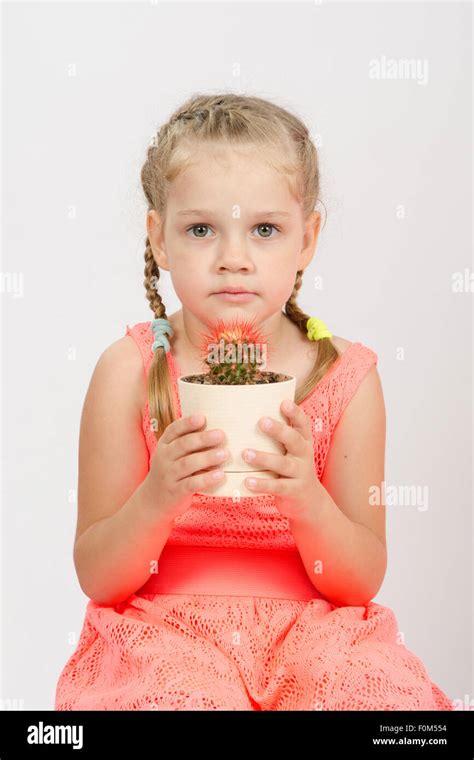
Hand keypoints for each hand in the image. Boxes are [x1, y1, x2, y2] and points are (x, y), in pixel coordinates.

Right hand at [147, 414, 227, 520]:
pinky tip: (220, 474)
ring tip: (224, 454)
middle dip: (202, 439)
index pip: (173, 430)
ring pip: (187, 464)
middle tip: (220, 434)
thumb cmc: (170, 472)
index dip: (187, 423)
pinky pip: (192, 484)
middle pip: (182, 445)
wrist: (153, 500)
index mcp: (164, 445)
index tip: (202, 418)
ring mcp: (168, 475)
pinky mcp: (176, 491)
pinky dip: (206, 479)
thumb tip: (215, 427)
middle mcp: (164, 458)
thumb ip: (187, 443)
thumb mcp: (172, 455)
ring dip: (207, 458)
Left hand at [241, 399, 319, 519]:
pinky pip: (277, 487)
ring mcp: (300, 474)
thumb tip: (250, 412)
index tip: (284, 402)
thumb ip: (279, 436)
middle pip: (294, 440)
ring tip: (246, 453)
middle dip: (279, 430)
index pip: (303, 424)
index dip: (295, 413)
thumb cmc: (292, 469)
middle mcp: (304, 455)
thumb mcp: (291, 451)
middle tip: (262, 421)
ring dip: (264, 458)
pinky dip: (262, 484)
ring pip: (283, 464)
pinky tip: (247, 481)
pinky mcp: (293, 491)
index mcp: (303, 442)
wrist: (309, 502)